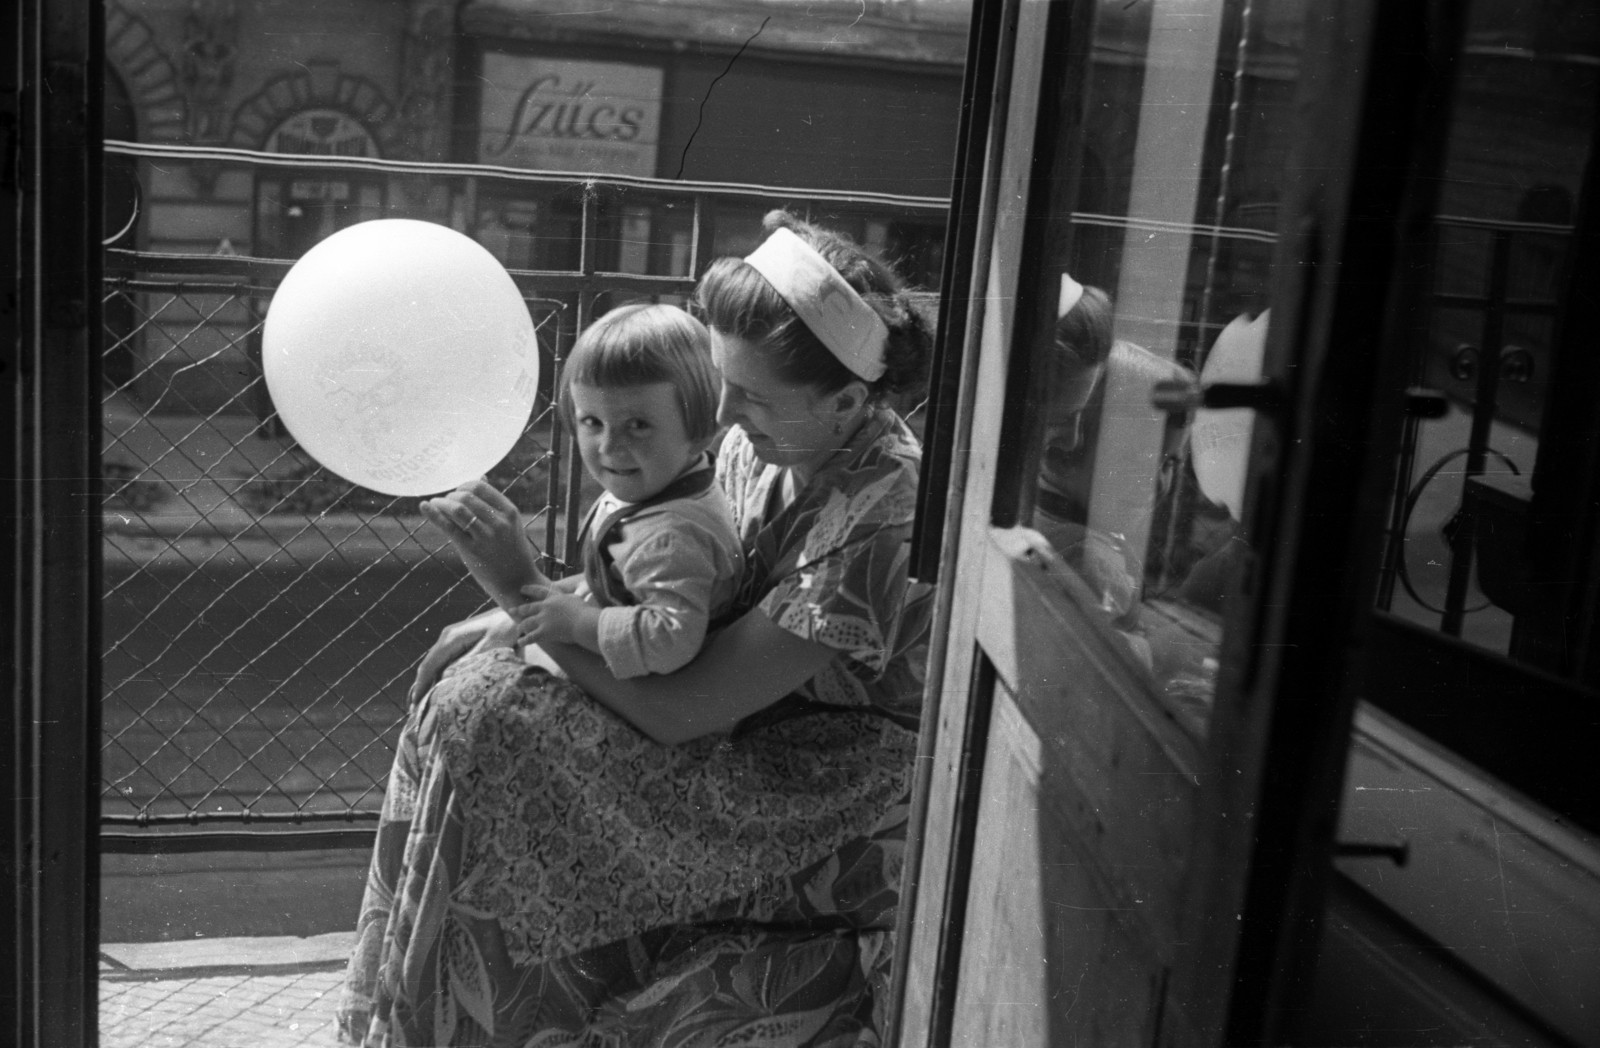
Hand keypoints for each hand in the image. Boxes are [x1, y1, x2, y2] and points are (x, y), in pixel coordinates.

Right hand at [410, 608, 513, 706]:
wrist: (515, 614)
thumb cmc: (506, 629)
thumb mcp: (491, 646)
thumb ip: (470, 661)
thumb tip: (445, 677)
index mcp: (451, 638)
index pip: (430, 664)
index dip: (421, 684)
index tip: (415, 702)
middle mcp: (447, 637)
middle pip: (429, 665)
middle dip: (422, 686)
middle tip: (418, 709)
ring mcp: (452, 639)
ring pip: (436, 664)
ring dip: (430, 682)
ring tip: (426, 703)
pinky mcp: (459, 643)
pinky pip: (444, 662)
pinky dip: (439, 676)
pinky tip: (440, 689)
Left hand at [421, 480, 545, 607]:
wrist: (518, 582)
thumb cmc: (511, 551)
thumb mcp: (510, 524)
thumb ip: (494, 503)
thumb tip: (480, 478)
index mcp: (510, 511)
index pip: (480, 487)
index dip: (463, 486)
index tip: (458, 494)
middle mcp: (499, 522)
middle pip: (466, 496)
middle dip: (451, 496)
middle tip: (445, 503)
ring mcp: (486, 537)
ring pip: (457, 509)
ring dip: (442, 503)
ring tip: (436, 505)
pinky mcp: (472, 550)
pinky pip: (449, 527)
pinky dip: (434, 514)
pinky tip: (425, 507)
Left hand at [510, 584, 600, 651]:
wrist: (583, 622)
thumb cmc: (585, 611)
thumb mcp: (577, 599)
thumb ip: (571, 598)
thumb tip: (576, 596)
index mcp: (554, 598)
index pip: (539, 591)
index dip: (529, 589)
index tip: (521, 588)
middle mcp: (546, 607)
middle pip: (528, 608)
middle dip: (519, 609)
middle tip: (511, 610)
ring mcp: (543, 619)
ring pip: (527, 623)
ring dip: (522, 626)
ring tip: (518, 628)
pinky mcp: (544, 632)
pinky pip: (531, 637)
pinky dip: (525, 640)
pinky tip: (520, 642)